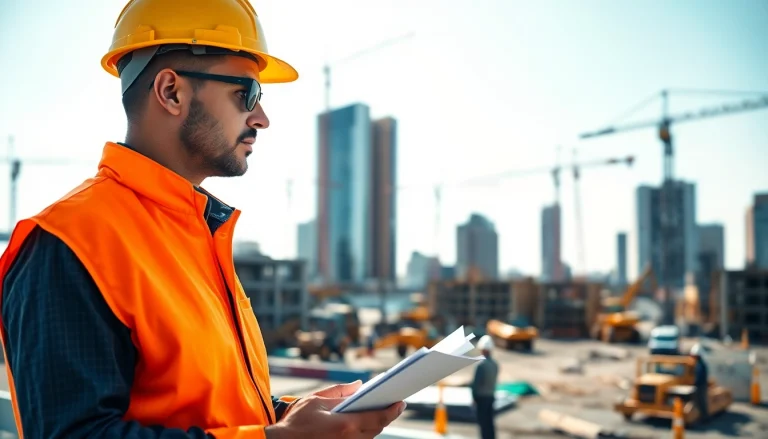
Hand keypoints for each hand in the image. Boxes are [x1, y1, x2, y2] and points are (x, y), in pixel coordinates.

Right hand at [266, 381, 405, 438]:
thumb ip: (340, 392)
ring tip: (380, 411)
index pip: (378, 418)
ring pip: (369, 437)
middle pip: (376, 429)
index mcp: (345, 425)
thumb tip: (358, 385)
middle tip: (394, 403)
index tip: (401, 402)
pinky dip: (363, 432)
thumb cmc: (296, 421)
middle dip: (386, 416)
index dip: (393, 410)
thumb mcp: (316, 400)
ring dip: (375, 425)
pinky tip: (363, 422)